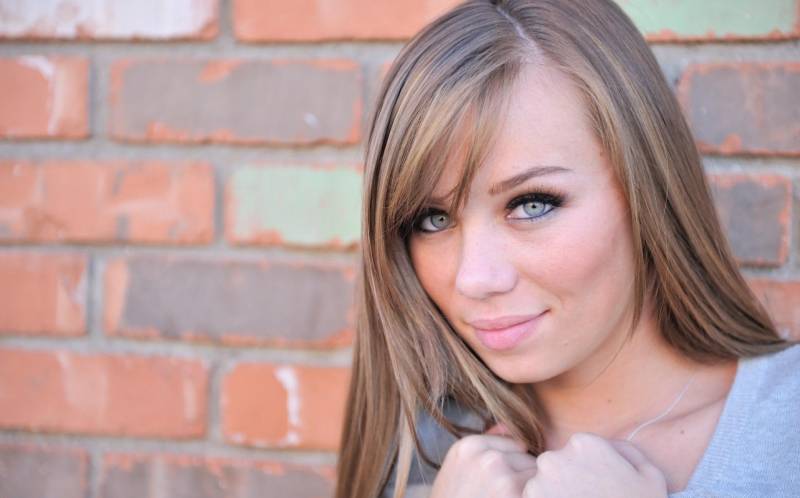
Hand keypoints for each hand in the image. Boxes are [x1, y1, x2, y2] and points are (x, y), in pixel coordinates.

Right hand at [430, 430, 537, 497]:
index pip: (516, 443)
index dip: (514, 466)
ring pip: (538, 477)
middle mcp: (487, 458)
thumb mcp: (456, 469)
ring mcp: (504, 479)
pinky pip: (542, 493)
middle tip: (503, 497)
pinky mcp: (516, 497)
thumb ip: (484, 445)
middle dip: (524, 478)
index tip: (501, 485)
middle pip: (529, 459)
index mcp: (469, 446)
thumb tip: (511, 428)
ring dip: (532, 492)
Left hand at [523, 432, 667, 497]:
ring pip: (541, 486)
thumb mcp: (648, 474)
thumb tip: (610, 446)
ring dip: (554, 496)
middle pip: (555, 467)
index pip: (575, 452)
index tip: (597, 489)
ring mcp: (539, 482)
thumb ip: (625, 450)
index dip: (587, 473)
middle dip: (567, 483)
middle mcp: (556, 457)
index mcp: (583, 443)